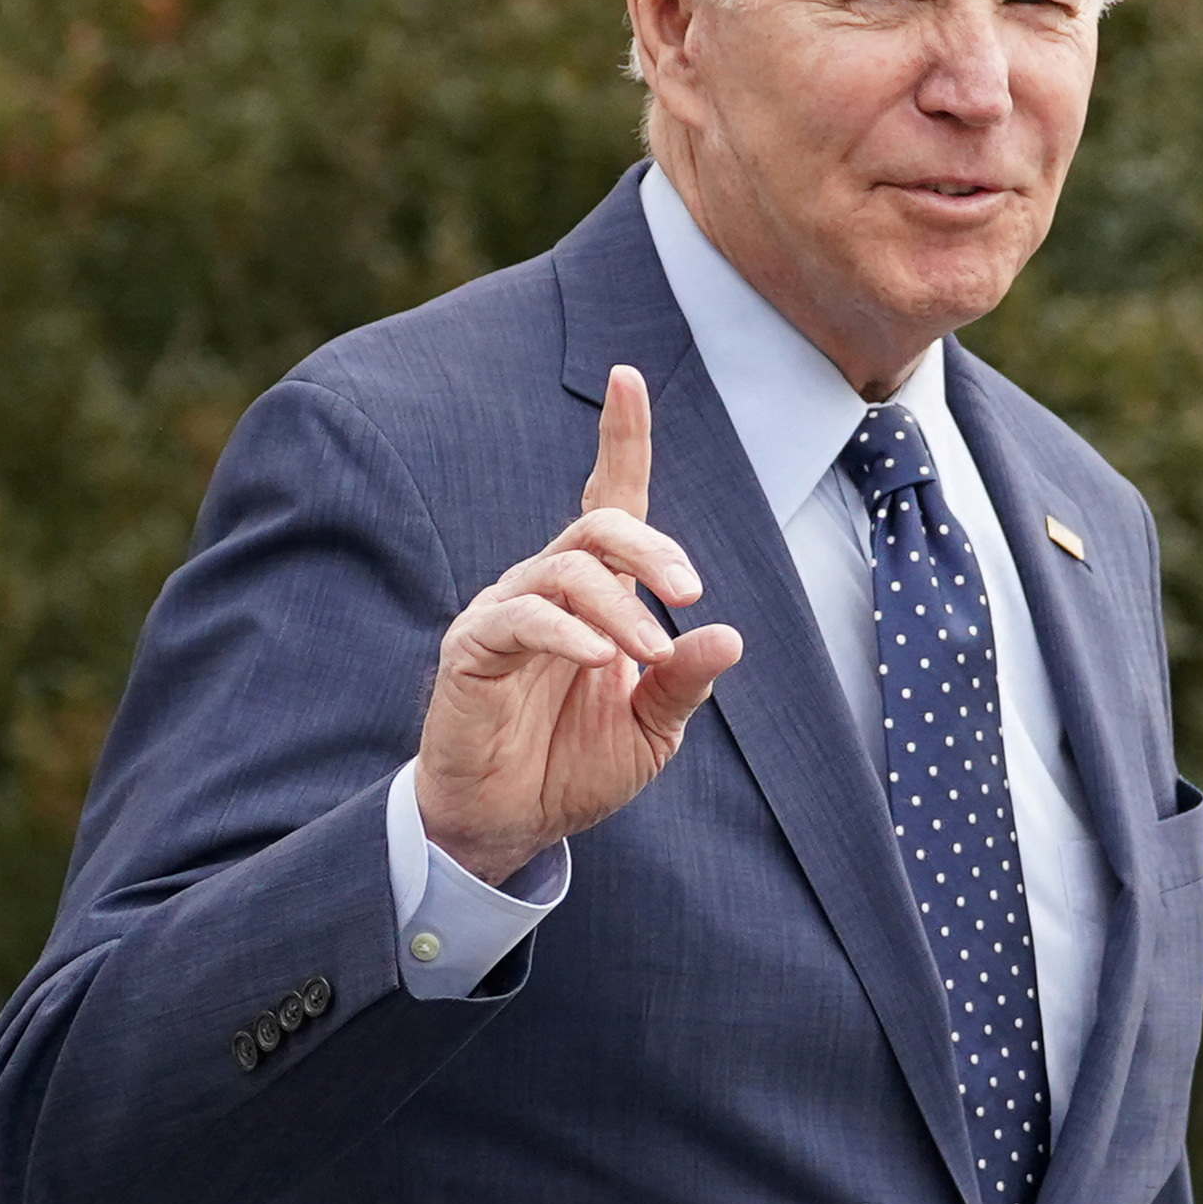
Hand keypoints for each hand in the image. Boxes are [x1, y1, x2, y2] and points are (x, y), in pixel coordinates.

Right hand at [414, 365, 743, 885]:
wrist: (510, 825)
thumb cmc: (574, 767)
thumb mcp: (651, 729)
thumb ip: (683, 680)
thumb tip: (728, 634)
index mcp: (596, 594)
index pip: (609, 501)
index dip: (620, 439)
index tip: (628, 377)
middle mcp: (548, 587)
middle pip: (598, 525)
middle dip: (651, 547)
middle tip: (690, 591)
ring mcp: (506, 612)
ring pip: (566, 570)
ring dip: (620, 606)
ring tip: (647, 653)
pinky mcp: (474, 648)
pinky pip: (521, 618)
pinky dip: (566, 631)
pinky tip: (597, 658)